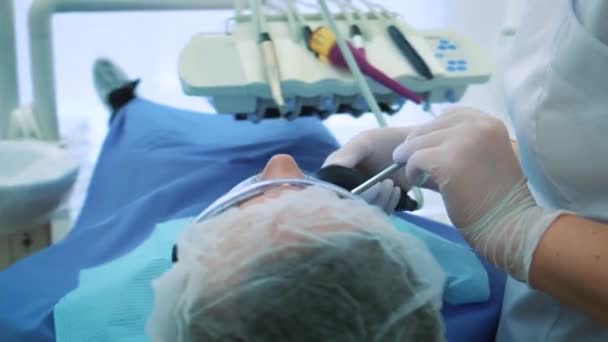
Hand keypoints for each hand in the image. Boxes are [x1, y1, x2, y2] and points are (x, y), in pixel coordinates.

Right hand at [324, 127, 410, 211]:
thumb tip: (329, 171)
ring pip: (363, 214)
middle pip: (346, 206)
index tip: (359, 184)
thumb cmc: (385, 142)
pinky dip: (388, 204)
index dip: (341, 192)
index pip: (329, 190)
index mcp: (334, 174)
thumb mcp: (363, 142)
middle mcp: (345, 190)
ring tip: (390, 183)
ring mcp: (362, 201)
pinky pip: (378, 215)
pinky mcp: (378, 208)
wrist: (412, 149)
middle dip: (365, 197)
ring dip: (379, 200)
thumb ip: (345, 154)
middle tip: (381, 184)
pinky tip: (396, 190)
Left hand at [393, 107, 562, 280]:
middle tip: (413, 164)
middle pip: (430, 127)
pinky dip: (411, 171)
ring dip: (411, 159)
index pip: (449, 115)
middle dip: (416, 145)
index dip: (433, 131)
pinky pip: (415, 158)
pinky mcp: (449, 161)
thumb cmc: (496, 200)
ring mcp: (464, 141)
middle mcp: (479, 125)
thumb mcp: (481, 159)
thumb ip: (455, 147)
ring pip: (418, 142)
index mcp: (490, 123)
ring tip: (418, 175)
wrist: (510, 225)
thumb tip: (415, 147)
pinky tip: (418, 181)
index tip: (428, 148)